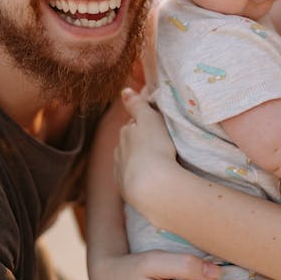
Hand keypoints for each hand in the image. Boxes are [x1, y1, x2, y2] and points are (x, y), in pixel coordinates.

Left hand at [114, 89, 176, 212]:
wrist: (151, 187)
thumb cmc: (154, 149)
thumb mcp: (149, 120)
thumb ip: (137, 104)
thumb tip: (124, 90)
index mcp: (125, 132)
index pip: (134, 123)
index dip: (146, 123)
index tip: (160, 125)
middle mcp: (118, 150)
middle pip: (131, 142)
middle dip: (141, 141)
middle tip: (161, 144)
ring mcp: (120, 171)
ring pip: (130, 160)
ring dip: (140, 159)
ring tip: (158, 163)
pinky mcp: (125, 189)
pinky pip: (131, 178)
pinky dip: (139, 176)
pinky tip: (150, 179)